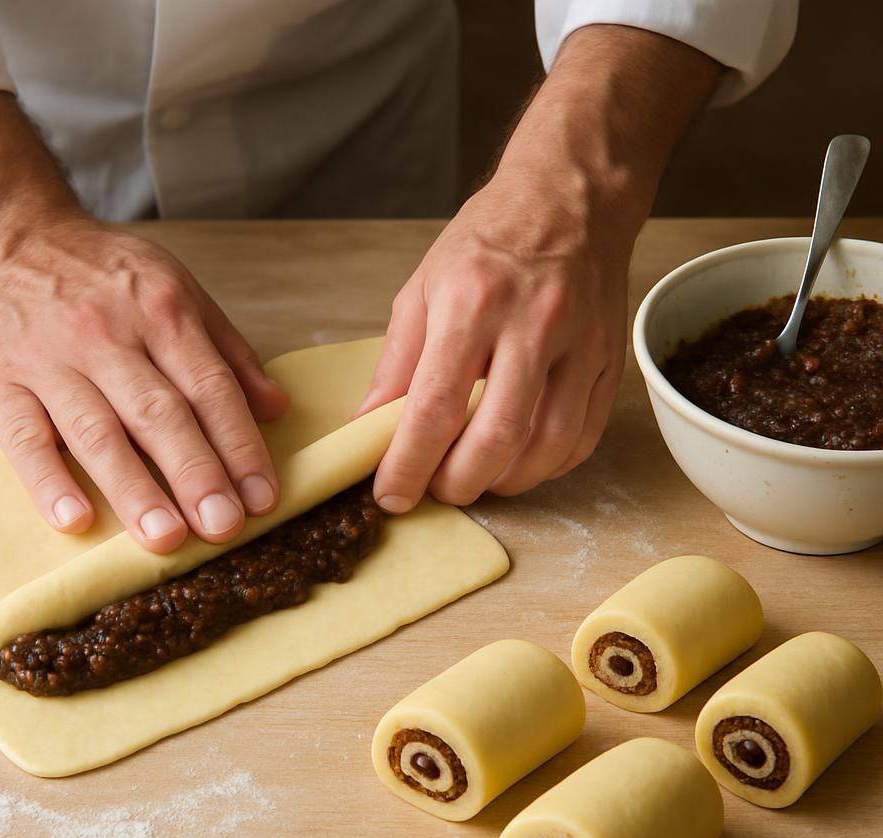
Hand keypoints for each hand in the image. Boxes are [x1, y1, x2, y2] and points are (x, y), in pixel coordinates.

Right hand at [0, 216, 288, 551]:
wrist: (3, 233)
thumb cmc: (102, 272)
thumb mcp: (177, 287)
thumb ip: (228, 351)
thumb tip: (276, 408)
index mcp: (162, 311)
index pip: (210, 389)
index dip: (240, 446)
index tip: (263, 498)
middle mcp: (107, 335)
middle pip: (159, 414)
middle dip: (196, 474)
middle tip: (223, 527)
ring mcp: (49, 359)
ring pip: (97, 431)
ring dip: (133, 488)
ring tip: (165, 537)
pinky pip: (23, 436)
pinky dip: (48, 480)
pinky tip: (75, 520)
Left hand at [356, 179, 628, 511]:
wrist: (571, 196)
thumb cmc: (488, 240)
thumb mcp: (423, 288)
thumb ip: (396, 364)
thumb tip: (369, 427)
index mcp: (473, 301)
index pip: (436, 406)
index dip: (409, 464)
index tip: (390, 495)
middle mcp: (533, 323)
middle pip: (498, 436)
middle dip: (459, 483)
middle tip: (437, 489)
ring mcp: (582, 343)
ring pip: (548, 445)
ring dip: (505, 482)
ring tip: (476, 480)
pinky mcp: (611, 360)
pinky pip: (584, 436)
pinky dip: (548, 466)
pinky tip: (519, 464)